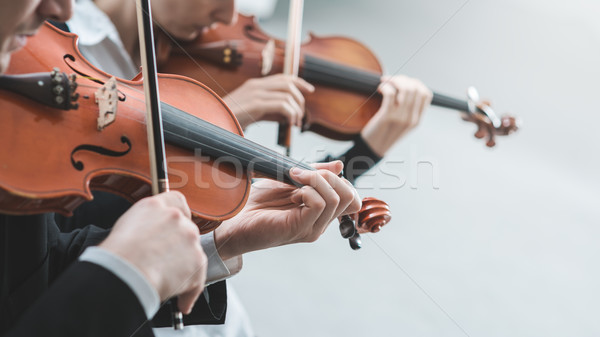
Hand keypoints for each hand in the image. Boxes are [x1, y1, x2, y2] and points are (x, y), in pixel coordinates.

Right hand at [99, 191, 205, 313]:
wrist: (124, 272)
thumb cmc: (116, 255)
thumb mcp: (127, 226)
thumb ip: (146, 223)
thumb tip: (152, 234)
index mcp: (156, 205)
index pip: (177, 201)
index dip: (179, 216)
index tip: (176, 229)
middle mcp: (176, 218)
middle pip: (186, 230)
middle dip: (178, 247)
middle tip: (163, 263)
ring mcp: (190, 238)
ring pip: (192, 254)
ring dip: (182, 269)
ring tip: (164, 284)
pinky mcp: (198, 260)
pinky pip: (197, 278)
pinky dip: (189, 292)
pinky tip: (180, 303)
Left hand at [214, 161, 360, 259]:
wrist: (233, 220)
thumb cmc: (257, 202)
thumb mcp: (290, 180)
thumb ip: (314, 174)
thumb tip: (340, 164)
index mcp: (321, 213)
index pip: (352, 199)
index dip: (339, 180)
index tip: (312, 173)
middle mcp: (320, 224)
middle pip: (350, 198)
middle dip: (330, 177)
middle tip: (302, 173)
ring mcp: (312, 228)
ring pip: (336, 199)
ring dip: (316, 180)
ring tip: (294, 178)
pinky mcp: (299, 229)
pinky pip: (319, 204)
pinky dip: (309, 190)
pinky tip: (293, 192)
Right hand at [223, 74, 314, 128]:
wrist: (212, 123)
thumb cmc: (231, 120)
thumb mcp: (254, 113)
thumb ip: (270, 111)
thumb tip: (289, 115)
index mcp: (255, 85)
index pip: (283, 77)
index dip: (299, 82)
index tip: (310, 90)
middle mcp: (256, 85)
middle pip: (288, 83)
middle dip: (300, 99)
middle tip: (301, 116)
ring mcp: (255, 93)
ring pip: (288, 94)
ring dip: (296, 110)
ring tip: (295, 123)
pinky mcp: (256, 104)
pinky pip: (282, 105)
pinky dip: (291, 114)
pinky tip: (290, 124)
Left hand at [361, 75, 432, 155]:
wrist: (373, 149)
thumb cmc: (384, 134)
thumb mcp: (402, 124)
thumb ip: (408, 110)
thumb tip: (407, 88)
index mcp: (417, 120)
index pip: (426, 94)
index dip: (416, 83)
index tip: (405, 82)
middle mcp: (411, 118)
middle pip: (415, 88)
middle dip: (403, 79)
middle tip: (392, 80)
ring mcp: (400, 118)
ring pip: (405, 89)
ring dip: (394, 80)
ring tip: (386, 82)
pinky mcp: (386, 117)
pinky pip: (390, 93)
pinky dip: (386, 86)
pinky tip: (381, 88)